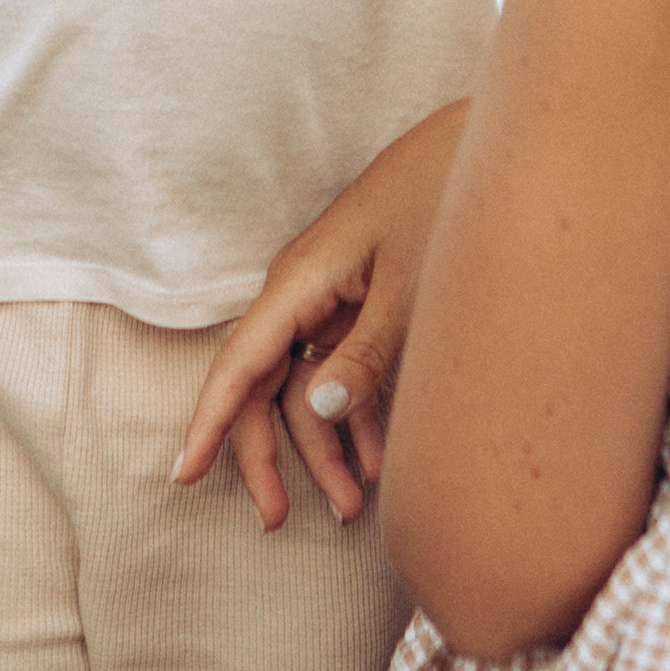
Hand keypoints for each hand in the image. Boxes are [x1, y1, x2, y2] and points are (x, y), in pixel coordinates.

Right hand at [174, 103, 465, 529]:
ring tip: (356, 508)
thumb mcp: (409, 291)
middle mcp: (301, 292)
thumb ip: (364, 355)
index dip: (209, 423)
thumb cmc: (444, 205)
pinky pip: (341, 369)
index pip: (240, 366)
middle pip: (262, 385)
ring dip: (324, 446)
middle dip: (269, 455)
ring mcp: (332, 298)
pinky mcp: (362, 302)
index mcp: (298, 283)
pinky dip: (356, 415)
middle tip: (277, 522)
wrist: (487, 148)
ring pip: (304, 385)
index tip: (182, 476)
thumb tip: (315, 411)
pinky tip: (379, 462)